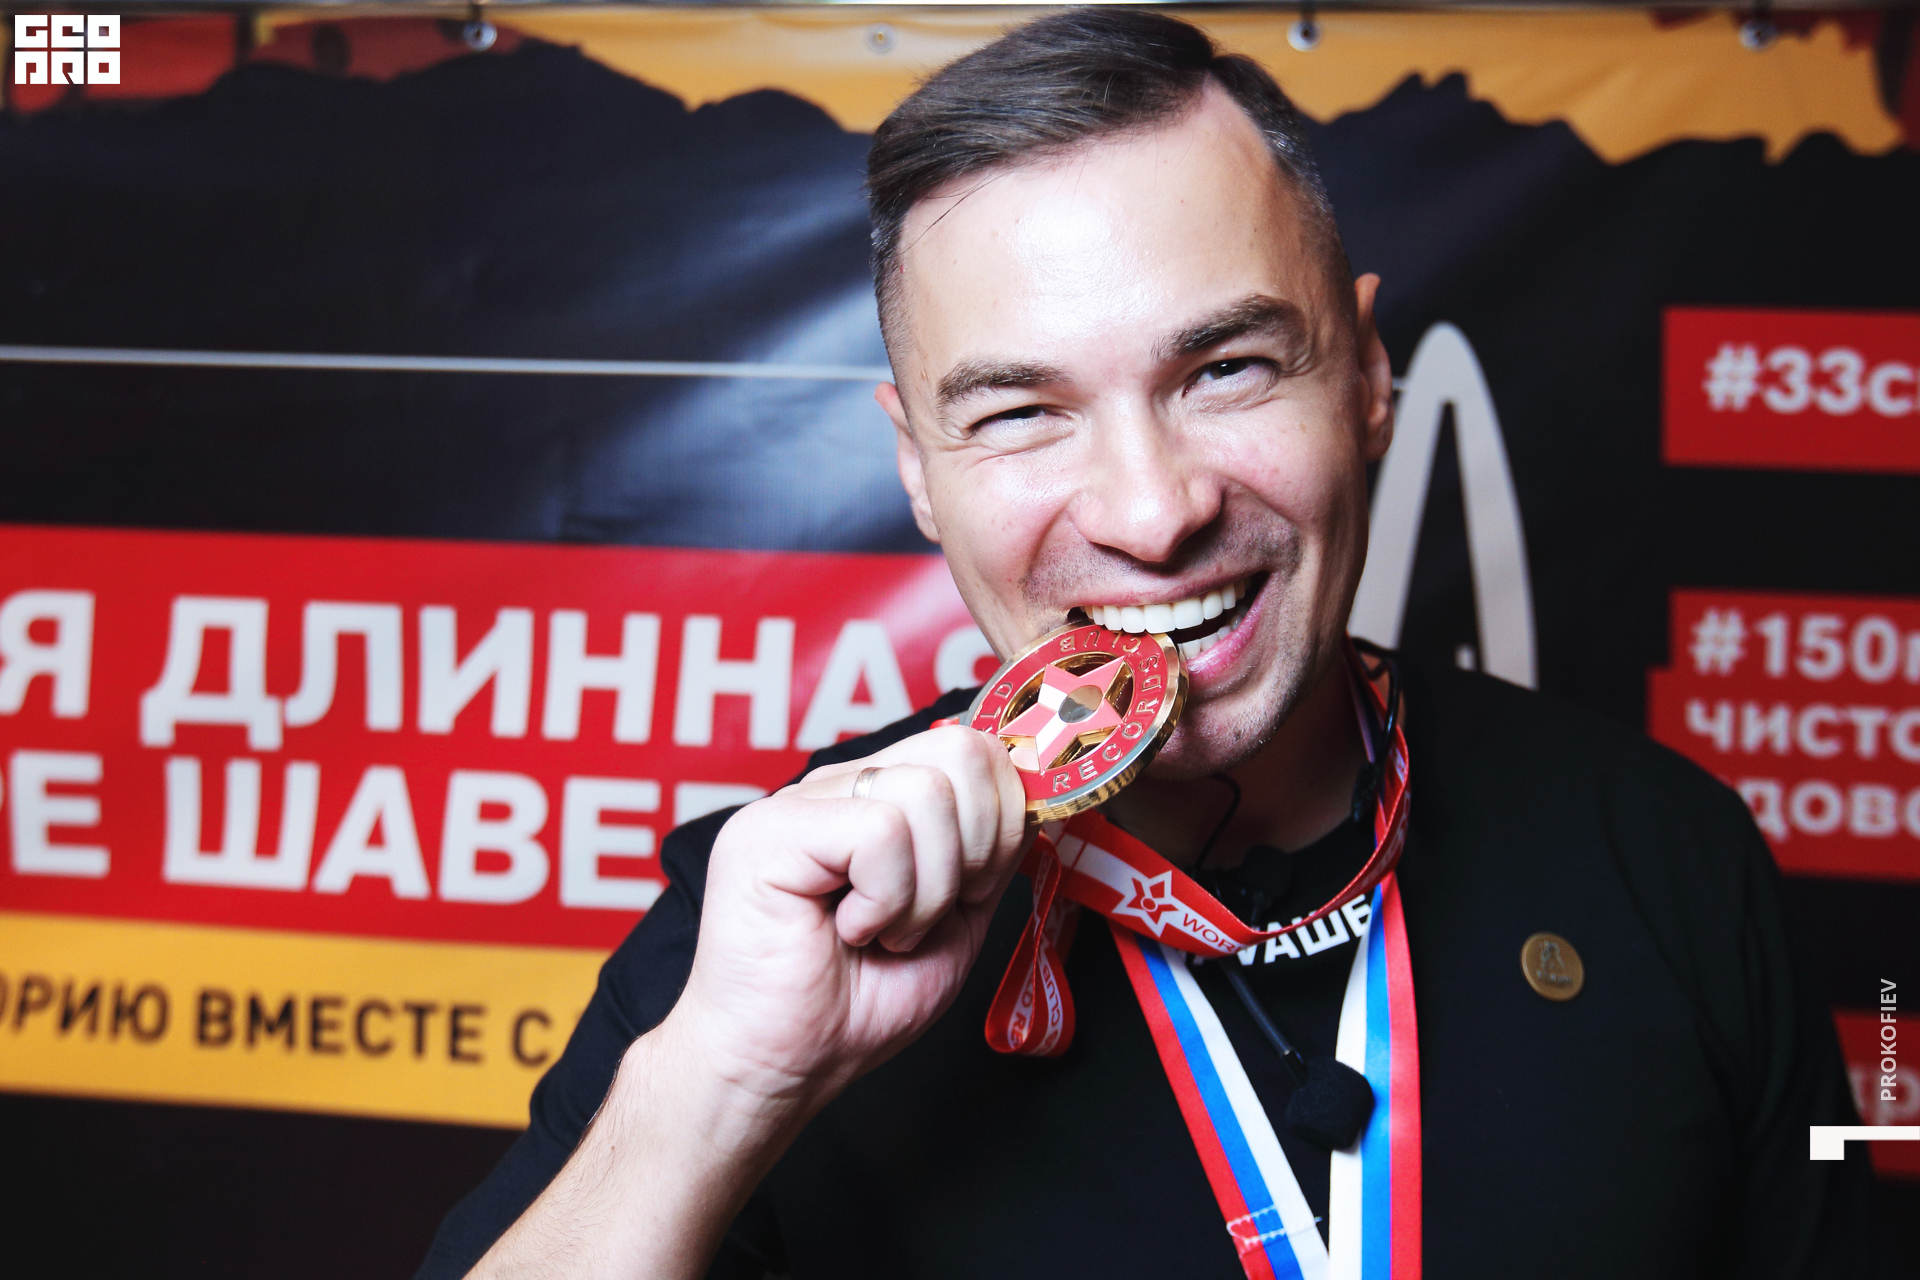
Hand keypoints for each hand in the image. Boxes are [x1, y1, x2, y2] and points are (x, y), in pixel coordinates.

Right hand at [666, 724, 1029, 1111]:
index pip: (974, 746)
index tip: (973, 892)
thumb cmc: (860, 1004)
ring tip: (880, 932)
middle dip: (975, 849)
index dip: (1004, 819)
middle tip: (928, 913)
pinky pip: (880, 834)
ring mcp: (801, 799)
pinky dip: (885, 901)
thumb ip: (994, 853)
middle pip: (960, 751)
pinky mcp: (769, 829)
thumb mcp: (959, 919)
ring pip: (926, 794)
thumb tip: (1036, 792)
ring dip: (924, 892)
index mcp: (883, 795)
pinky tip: (849, 931)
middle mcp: (842, 784)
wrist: (787, 1068)